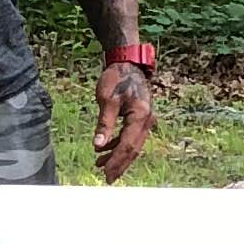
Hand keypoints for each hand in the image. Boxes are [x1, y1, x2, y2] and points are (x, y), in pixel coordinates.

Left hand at [94, 59, 153, 180]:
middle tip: (107, 179)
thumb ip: (104, 123)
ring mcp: (145, 120)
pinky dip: (118, 145)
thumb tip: (97, 145)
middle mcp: (146, 120)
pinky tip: (103, 149)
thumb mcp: (107, 99)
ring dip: (118, 157)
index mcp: (140, 116)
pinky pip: (130, 137)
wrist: (127, 64)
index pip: (128, 145)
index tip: (106, 174)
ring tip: (100, 165)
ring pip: (132, 145)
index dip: (117, 161)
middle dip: (120, 165)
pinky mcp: (139, 118)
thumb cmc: (116, 78)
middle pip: (133, 149)